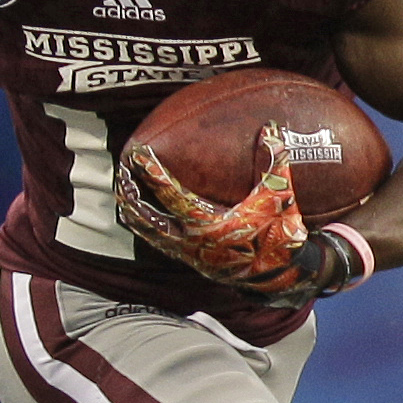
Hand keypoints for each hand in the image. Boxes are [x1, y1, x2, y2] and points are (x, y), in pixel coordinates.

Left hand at [115, 125, 350, 305]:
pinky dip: (148, 229)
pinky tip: (142, 218)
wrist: (281, 275)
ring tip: (123, 196)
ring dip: (135, 215)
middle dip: (133, 198)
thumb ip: (273, 161)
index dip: (153, 174)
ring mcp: (189, 253)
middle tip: (120, 177)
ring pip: (151, 234)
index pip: (172, 195)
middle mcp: (193, 241)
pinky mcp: (192, 261)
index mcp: (209, 224)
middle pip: (149, 219)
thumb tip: (271, 128)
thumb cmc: (279, 234)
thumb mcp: (279, 195)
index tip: (138, 155)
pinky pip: (161, 243)